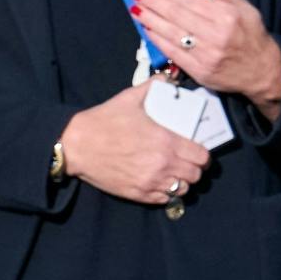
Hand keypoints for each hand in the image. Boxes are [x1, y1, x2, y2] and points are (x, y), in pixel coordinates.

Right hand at [58, 82, 212, 205]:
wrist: (77, 145)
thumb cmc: (104, 120)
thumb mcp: (130, 98)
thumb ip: (153, 86)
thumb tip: (167, 79)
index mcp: (166, 141)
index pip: (202, 157)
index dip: (203, 155)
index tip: (198, 151)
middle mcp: (162, 164)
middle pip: (195, 175)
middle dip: (195, 169)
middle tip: (188, 162)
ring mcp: (150, 182)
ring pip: (182, 190)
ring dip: (182, 182)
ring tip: (175, 173)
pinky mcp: (138, 194)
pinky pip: (164, 200)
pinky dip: (167, 193)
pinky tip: (161, 183)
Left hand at [133, 0, 280, 113]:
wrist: (262, 72)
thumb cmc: (253, 38)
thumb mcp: (248, 11)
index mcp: (227, 16)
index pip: (190, 0)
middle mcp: (216, 34)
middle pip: (176, 14)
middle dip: (153, 2)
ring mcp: (206, 54)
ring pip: (171, 33)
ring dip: (149, 20)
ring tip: (135, 9)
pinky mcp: (199, 71)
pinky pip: (173, 53)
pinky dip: (157, 40)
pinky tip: (146, 29)